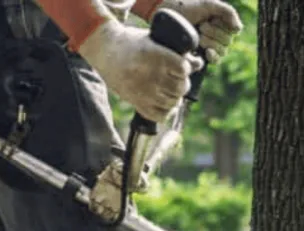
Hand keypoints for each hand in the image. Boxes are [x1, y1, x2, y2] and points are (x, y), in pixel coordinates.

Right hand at [78, 19, 203, 121]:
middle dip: (182, 84)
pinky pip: (159, 116)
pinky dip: (165, 112)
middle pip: (180, 87)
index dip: (185, 68)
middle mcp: (150, 75)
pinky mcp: (135, 102)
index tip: (181, 67)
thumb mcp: (154, 41)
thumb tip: (199, 64)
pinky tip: (163, 103)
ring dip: (175, 98)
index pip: (183, 69)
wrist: (104, 49)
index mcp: (155, 56)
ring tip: (170, 91)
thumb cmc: (133, 43)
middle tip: (176, 80)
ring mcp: (142, 91)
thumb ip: (177, 54)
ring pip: (172, 102)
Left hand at [149, 0, 242, 62]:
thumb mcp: (208, 4)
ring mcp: (210, 45)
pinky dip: (213, 56)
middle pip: (228, 41)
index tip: (210, 18)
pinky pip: (216, 60)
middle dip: (214, 33)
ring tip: (198, 35)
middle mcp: (217, 34)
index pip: (233, 30)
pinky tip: (207, 51)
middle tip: (201, 26)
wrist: (167, 16)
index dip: (223, 25)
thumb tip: (238, 28)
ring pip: (223, 50)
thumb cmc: (186, 7)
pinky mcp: (202, 55)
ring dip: (211, 42)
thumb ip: (227, 12)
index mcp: (219, 21)